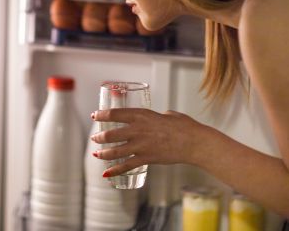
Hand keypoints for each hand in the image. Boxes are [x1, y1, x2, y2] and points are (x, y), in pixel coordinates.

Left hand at [90, 108, 205, 176]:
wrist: (194, 142)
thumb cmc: (184, 126)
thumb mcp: (168, 114)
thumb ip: (158, 116)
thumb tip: (158, 118)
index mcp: (141, 115)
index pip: (115, 114)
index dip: (102, 115)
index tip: (94, 115)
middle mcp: (137, 130)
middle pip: (111, 134)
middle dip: (100, 137)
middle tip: (95, 138)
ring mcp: (140, 145)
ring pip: (115, 151)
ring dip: (103, 153)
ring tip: (97, 154)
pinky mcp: (146, 159)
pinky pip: (126, 166)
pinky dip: (114, 170)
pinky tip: (106, 174)